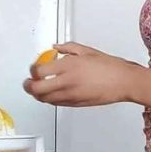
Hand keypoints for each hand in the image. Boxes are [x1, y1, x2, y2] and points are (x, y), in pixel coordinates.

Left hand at [23, 42, 141, 106]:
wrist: (123, 82)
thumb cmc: (109, 66)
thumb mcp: (86, 51)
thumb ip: (67, 48)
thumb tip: (56, 48)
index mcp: (68, 66)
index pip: (38, 71)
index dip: (32, 70)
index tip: (34, 68)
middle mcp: (66, 82)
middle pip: (36, 89)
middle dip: (28, 86)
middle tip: (27, 82)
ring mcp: (70, 95)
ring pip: (44, 99)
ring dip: (38, 94)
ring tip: (37, 89)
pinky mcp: (76, 104)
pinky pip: (56, 103)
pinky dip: (50, 99)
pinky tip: (52, 94)